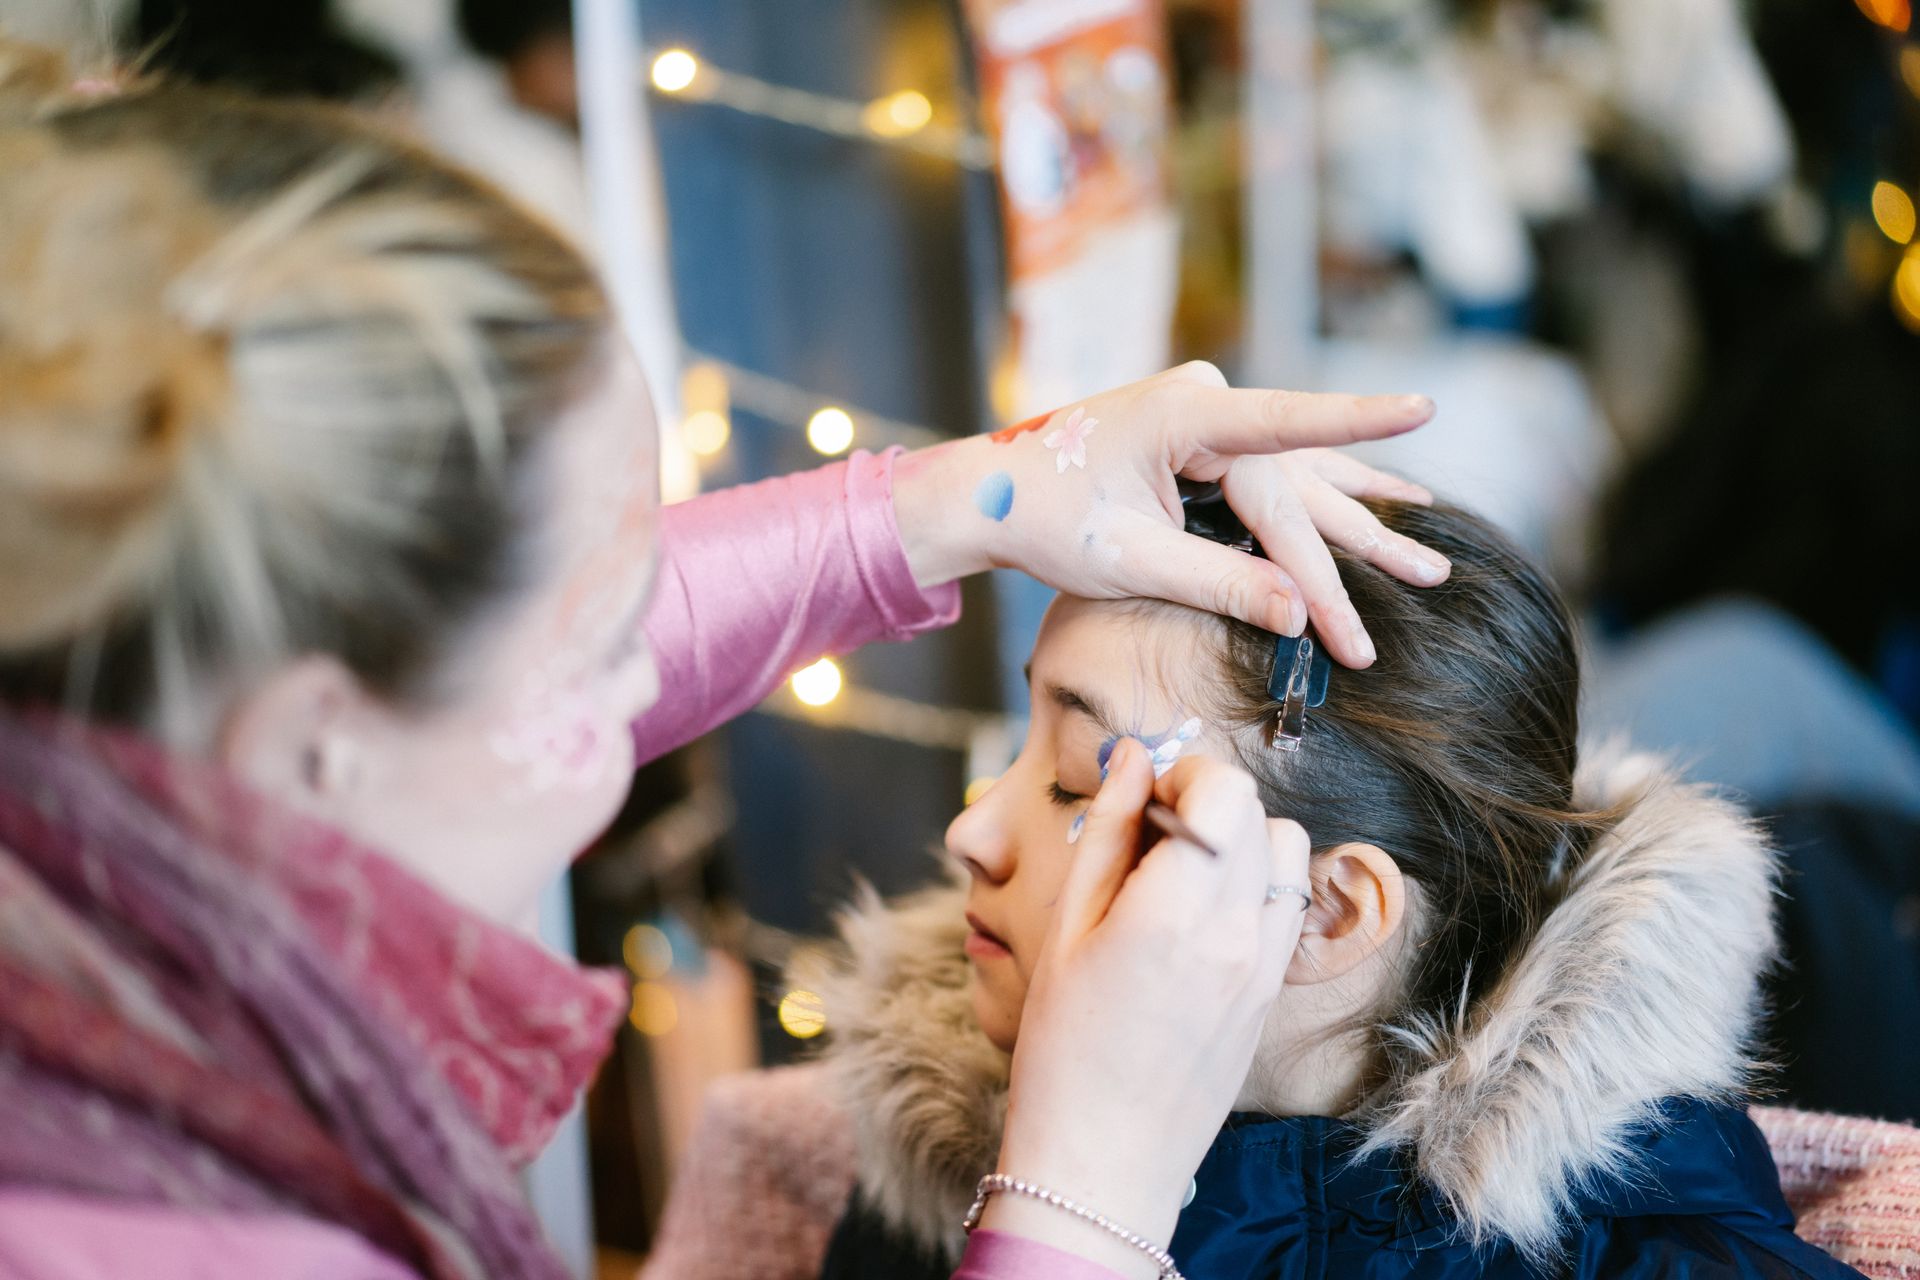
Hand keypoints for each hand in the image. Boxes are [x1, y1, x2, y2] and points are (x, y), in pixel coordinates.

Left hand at [891, 362, 1448, 667]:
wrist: (992, 496)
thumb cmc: (1046, 521)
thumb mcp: (1130, 563)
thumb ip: (1219, 583)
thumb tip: (1299, 617)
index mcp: (1181, 415)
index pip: (1285, 424)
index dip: (1360, 421)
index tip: (1422, 407)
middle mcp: (1205, 403)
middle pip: (1293, 490)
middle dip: (1352, 551)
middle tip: (1429, 583)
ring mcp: (1210, 420)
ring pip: (1300, 483)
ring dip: (1362, 526)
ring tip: (1431, 556)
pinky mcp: (1210, 443)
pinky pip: (1283, 476)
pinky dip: (1332, 500)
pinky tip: (1396, 499)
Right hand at [977, 739, 1309, 1270]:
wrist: (1101, 1164)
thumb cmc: (1063, 1051)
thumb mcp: (1065, 929)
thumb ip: (1107, 832)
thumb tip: (1132, 756)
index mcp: (1176, 913)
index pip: (1225, 791)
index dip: (1183, 775)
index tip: (1143, 798)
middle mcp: (1238, 934)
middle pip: (1258, 813)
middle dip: (1206, 800)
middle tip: (1150, 831)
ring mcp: (1265, 967)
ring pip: (1287, 852)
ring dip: (1241, 838)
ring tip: (1180, 870)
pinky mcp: (1272, 995)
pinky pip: (1289, 906)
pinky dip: (1257, 884)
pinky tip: (1202, 913)